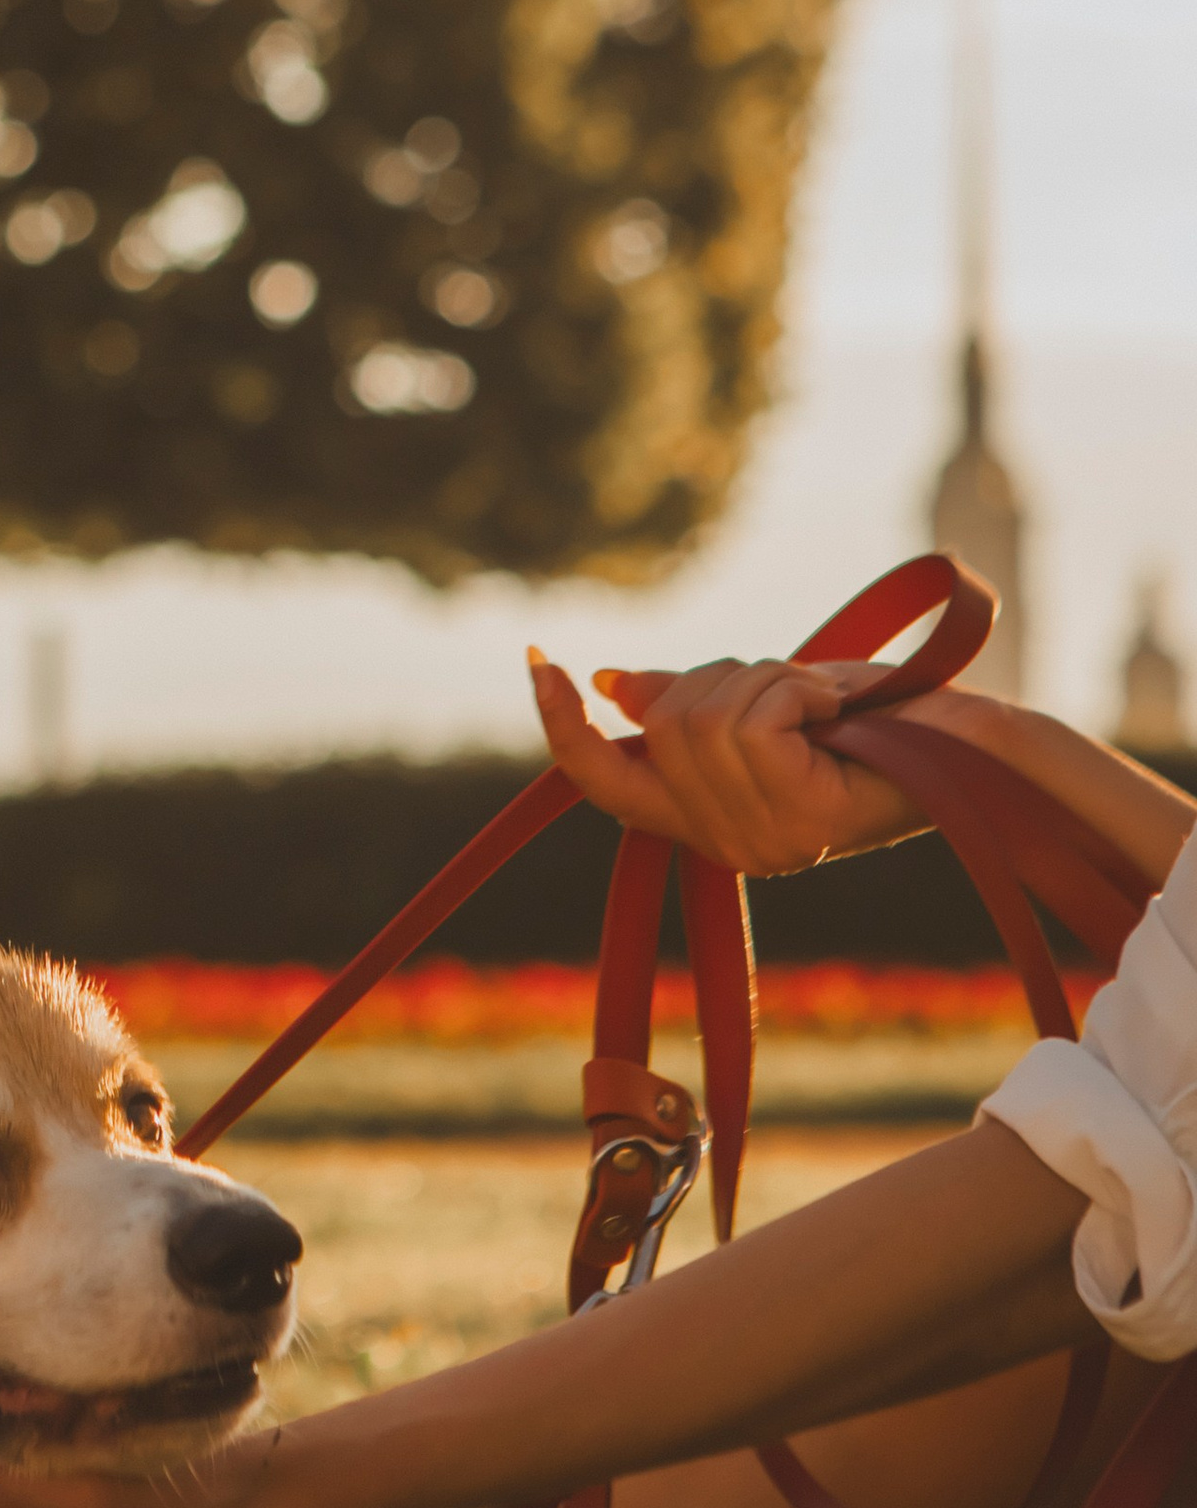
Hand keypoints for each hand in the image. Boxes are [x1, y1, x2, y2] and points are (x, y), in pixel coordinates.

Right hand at [526, 645, 987, 870]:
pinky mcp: (801, 820)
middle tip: (795, 686)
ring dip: (770, 680)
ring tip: (825, 702)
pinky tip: (839, 711)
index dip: (562, 726)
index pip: (604, 783)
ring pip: (708, 720)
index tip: (538, 660)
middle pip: (665, 724)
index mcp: (709, 825)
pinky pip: (755, 721)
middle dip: (724, 676)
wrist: (970, 746)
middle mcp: (728, 847)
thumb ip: (689, 704)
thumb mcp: (768, 703)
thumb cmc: (876, 724)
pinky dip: (796, 690)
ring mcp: (762, 841)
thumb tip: (610, 686)